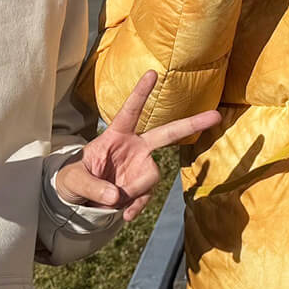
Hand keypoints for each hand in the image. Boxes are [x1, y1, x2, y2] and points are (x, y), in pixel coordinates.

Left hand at [55, 71, 222, 220]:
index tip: (152, 72)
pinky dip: (136, 207)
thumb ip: (92, 186)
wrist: (79, 200)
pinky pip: (146, 197)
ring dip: (134, 192)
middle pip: (166, 134)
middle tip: (215, 115)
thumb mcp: (74, 180)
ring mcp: (141, 167)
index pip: (130, 111)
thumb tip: (115, 196)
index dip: (141, 93)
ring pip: (152, 176)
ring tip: (112, 202)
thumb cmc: (74, 179)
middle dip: (191, 124)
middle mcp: (135, 148)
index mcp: (116, 135)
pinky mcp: (142, 187)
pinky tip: (124, 215)